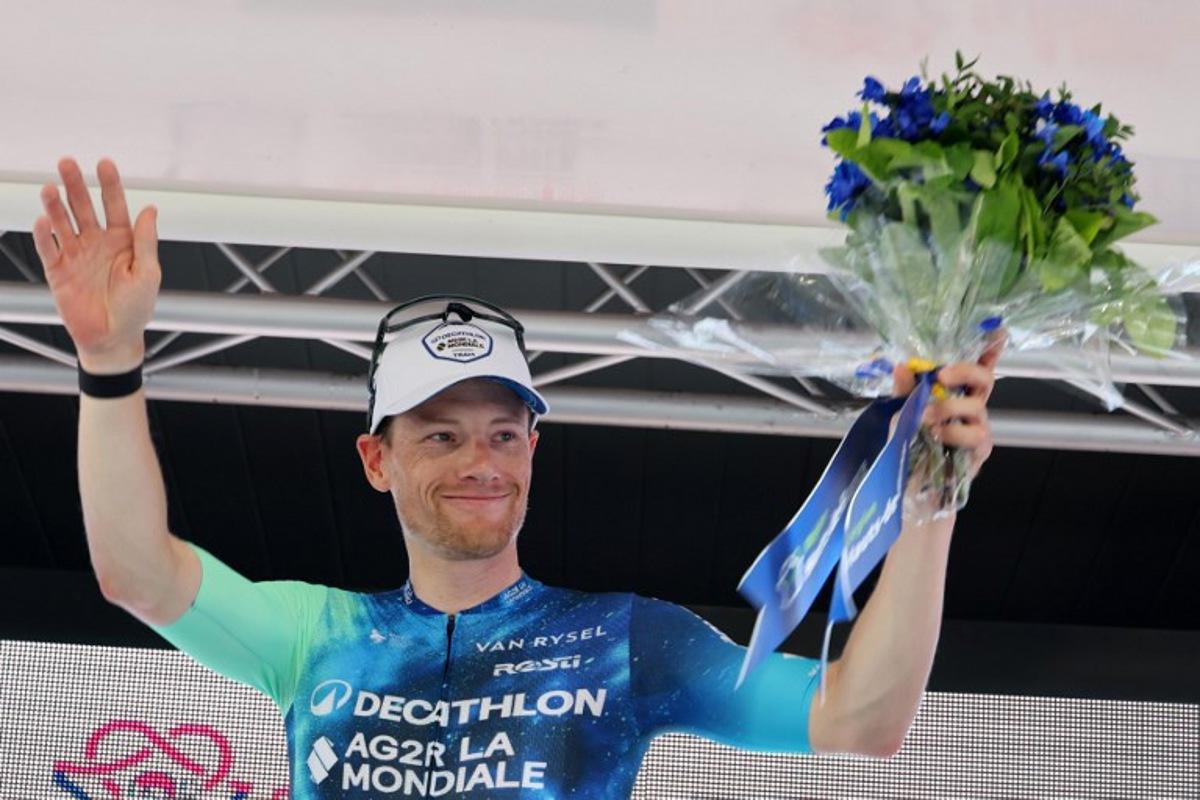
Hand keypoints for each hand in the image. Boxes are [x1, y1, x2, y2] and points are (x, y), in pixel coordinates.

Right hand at [33, 158, 160, 373]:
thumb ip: (146, 241)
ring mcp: (76, 255)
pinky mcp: (58, 270)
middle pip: (84, 207)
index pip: (115, 206)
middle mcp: (97, 243)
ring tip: (51, 188)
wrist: (112, 339)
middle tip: (67, 163)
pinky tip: (43, 220)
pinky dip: (44, 234)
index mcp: (123, 241)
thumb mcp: (147, 273)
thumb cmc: (135, 309)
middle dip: (76, 186)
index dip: (110, 185)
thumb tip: (151, 210)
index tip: (104, 164)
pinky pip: (48, 248)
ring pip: (63, 223)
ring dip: (56, 205)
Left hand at [892, 333, 1004, 479]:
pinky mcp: (980, 449)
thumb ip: (905, 390)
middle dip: (966, 371)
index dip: (990, 349)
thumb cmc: (911, 441)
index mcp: (957, 391)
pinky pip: (974, 435)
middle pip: (985, 378)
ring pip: (976, 407)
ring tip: (926, 417)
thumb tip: (903, 366)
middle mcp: (972, 405)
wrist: (911, 480)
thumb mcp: (903, 411)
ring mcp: (979, 426)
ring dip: (949, 408)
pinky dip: (952, 432)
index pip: (979, 366)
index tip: (998, 332)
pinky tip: (936, 435)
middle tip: (941, 375)